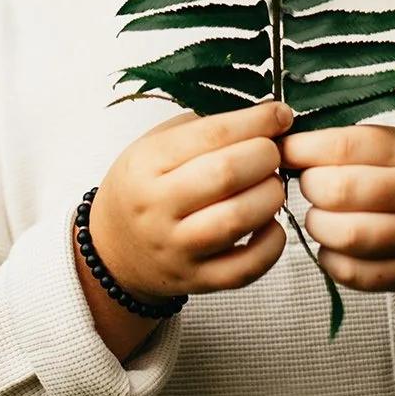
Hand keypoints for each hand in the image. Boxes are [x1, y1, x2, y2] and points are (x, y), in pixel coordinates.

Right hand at [90, 100, 294, 301]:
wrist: (114, 250)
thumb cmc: (143, 188)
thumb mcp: (154, 145)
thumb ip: (204, 128)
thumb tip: (266, 116)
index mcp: (146, 164)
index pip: (211, 134)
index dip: (256, 121)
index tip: (280, 114)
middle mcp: (158, 208)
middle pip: (227, 173)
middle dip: (266, 155)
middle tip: (274, 152)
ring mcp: (177, 248)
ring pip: (239, 218)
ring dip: (271, 195)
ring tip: (271, 185)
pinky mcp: (197, 280)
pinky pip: (247, 266)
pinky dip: (271, 243)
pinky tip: (270, 224)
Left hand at [278, 124, 394, 336]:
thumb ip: (354, 143)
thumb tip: (287, 144)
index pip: (347, 146)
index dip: (304, 149)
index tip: (284, 150)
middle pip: (341, 190)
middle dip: (310, 187)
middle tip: (312, 185)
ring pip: (345, 235)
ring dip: (317, 225)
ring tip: (320, 216)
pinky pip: (353, 273)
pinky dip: (330, 259)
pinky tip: (333, 245)